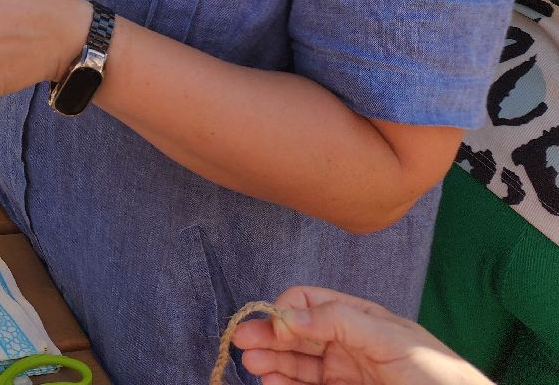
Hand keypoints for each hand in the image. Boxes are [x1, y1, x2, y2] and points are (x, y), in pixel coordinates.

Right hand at [230, 287, 491, 384]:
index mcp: (357, 318)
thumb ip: (339, 321)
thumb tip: (289, 311)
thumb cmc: (437, 372)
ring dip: (270, 361)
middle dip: (268, 335)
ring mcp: (342, 371)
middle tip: (242, 343)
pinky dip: (283, 382)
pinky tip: (270, 381)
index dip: (288, 311)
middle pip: (295, 332)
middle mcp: (345, 342)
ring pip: (295, 361)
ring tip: (252, 367)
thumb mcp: (390, 338)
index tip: (278, 328)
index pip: (309, 302)